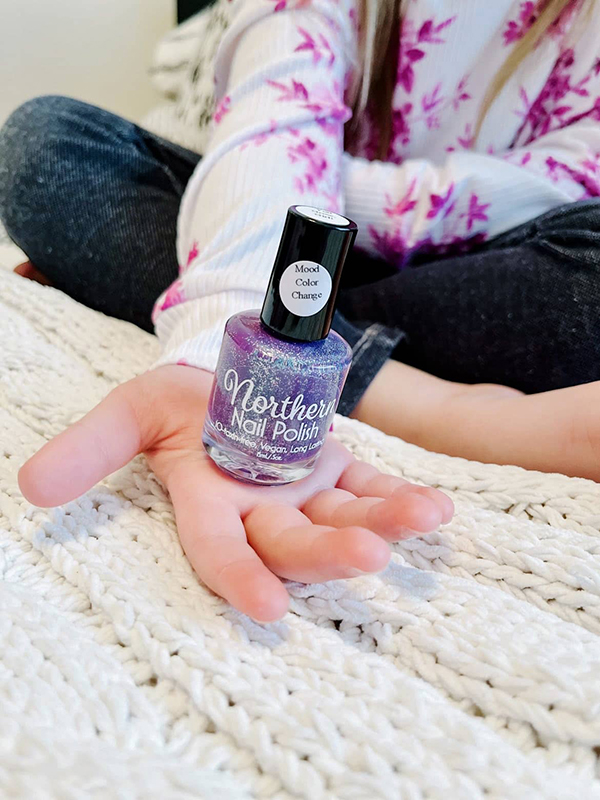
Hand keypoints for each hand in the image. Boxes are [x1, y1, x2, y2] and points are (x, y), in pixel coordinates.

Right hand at [19, 365, 452, 621]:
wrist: (221, 384)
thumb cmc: (174, 402)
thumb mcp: (130, 413)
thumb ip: (90, 450)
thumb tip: (29, 487)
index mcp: (209, 500)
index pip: (219, 548)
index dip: (237, 576)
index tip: (265, 608)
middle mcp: (261, 508)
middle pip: (292, 544)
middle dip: (326, 554)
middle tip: (364, 557)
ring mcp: (304, 493)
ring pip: (342, 519)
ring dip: (383, 524)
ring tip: (423, 519)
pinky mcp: (336, 471)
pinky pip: (371, 488)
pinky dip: (401, 496)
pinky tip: (437, 508)